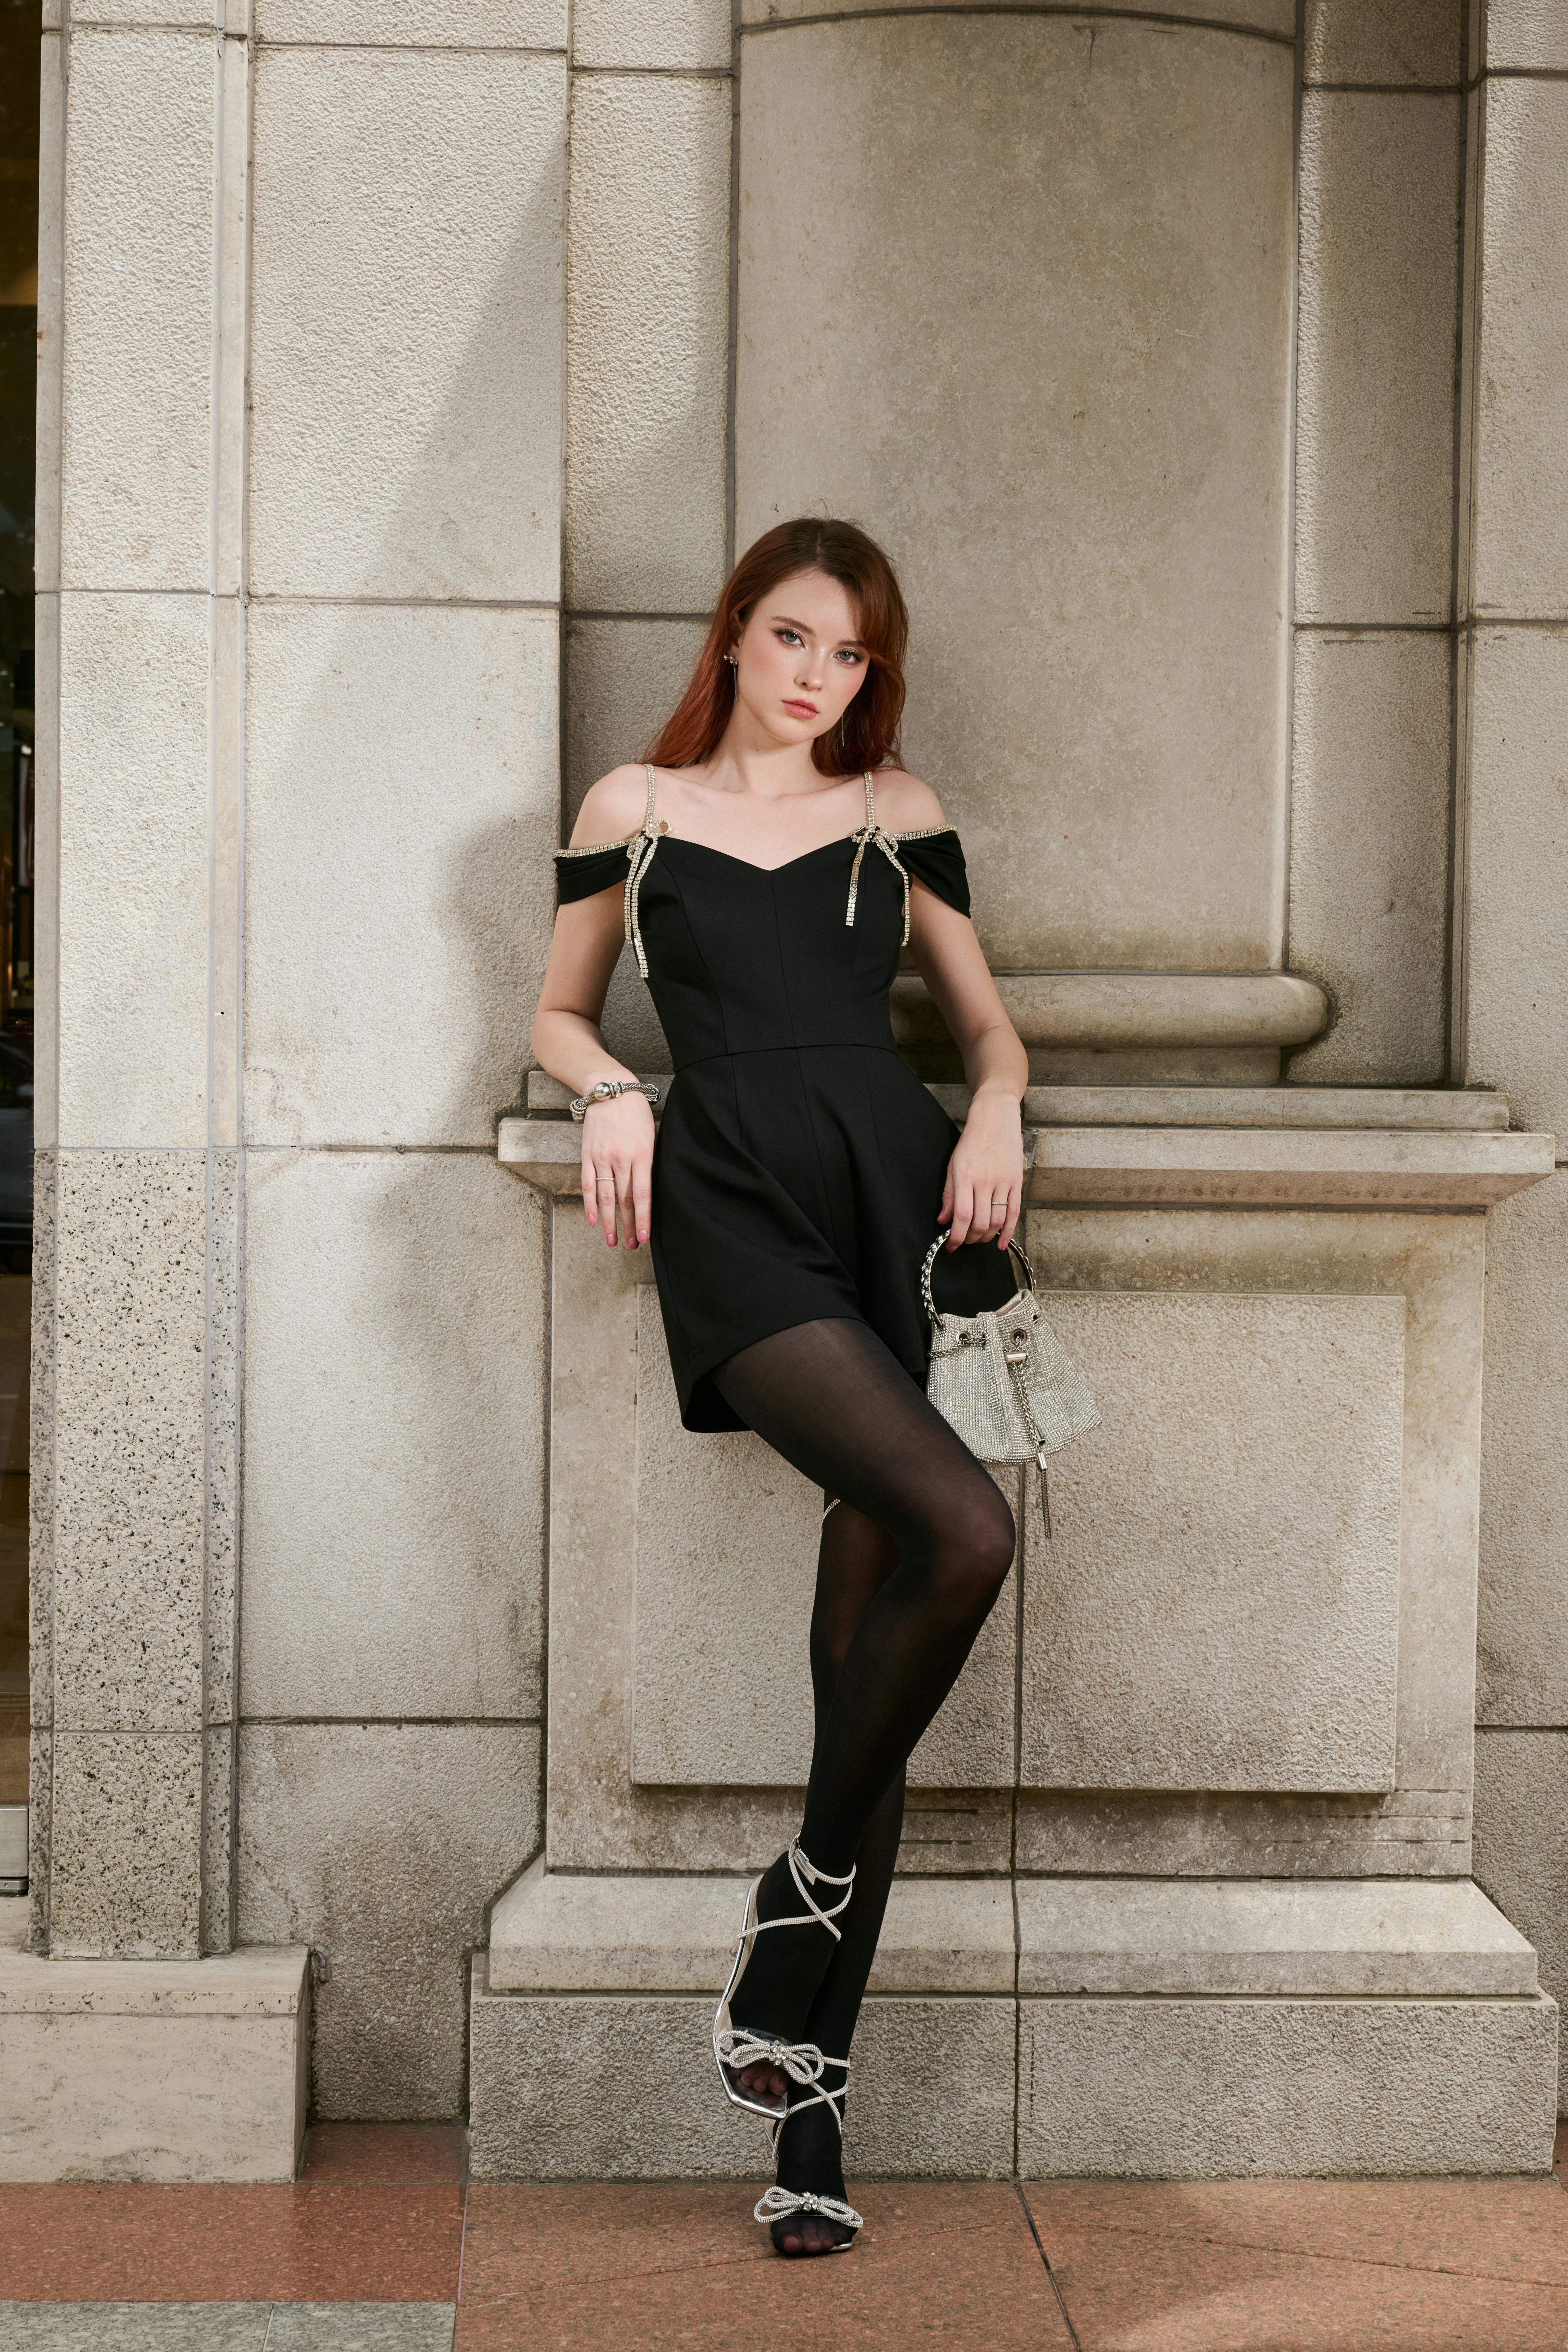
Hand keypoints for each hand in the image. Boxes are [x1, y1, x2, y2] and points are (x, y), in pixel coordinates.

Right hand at [581, 1092, 655, 1248]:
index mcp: (643, 1155)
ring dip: (609, 1222)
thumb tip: (647, 1192)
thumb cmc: (636, 1114)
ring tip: (612, 1240)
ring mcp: (602, 1157)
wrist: (611, 1090)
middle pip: (625, 1200)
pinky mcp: (587, 1154)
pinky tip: (593, 1220)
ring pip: (606, 1196)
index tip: (644, 1237)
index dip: (643, 1218)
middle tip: (631, 1245)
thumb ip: (648, 1164)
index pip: (643, 1194)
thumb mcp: (651, 1136)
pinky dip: (589, 1203)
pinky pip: (587, 1183)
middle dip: (628, 1226)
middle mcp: (622, 1159)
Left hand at [939, 1085, 1022, 1251]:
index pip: (961, 1216)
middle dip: (970, 1238)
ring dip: (987, 1236)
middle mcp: (984, 1181)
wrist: (995, 1118)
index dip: (956, 1236)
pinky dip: (1008, 1232)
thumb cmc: (971, 1141)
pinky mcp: (1017, 1181)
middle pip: (980, 1223)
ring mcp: (1003, 1181)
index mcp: (964, 1176)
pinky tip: (1001, 1243)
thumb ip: (948, 1194)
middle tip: (964, 1240)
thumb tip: (943, 1220)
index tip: (950, 1246)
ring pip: (997, 1221)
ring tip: (979, 1238)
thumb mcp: (953, 1165)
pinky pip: (1014, 1213)